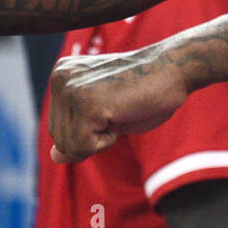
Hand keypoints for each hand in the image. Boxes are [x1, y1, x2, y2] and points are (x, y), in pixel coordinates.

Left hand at [48, 47, 187, 162]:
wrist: (173, 69)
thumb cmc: (145, 91)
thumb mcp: (104, 115)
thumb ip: (77, 132)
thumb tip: (54, 158)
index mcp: (62, 75)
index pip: (58, 129)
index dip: (89, 131)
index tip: (112, 105)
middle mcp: (61, 78)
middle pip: (60, 139)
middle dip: (92, 137)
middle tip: (118, 108)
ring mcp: (72, 90)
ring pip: (69, 147)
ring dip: (100, 139)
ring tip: (120, 109)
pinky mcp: (86, 103)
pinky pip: (83, 147)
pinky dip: (106, 141)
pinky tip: (121, 113)